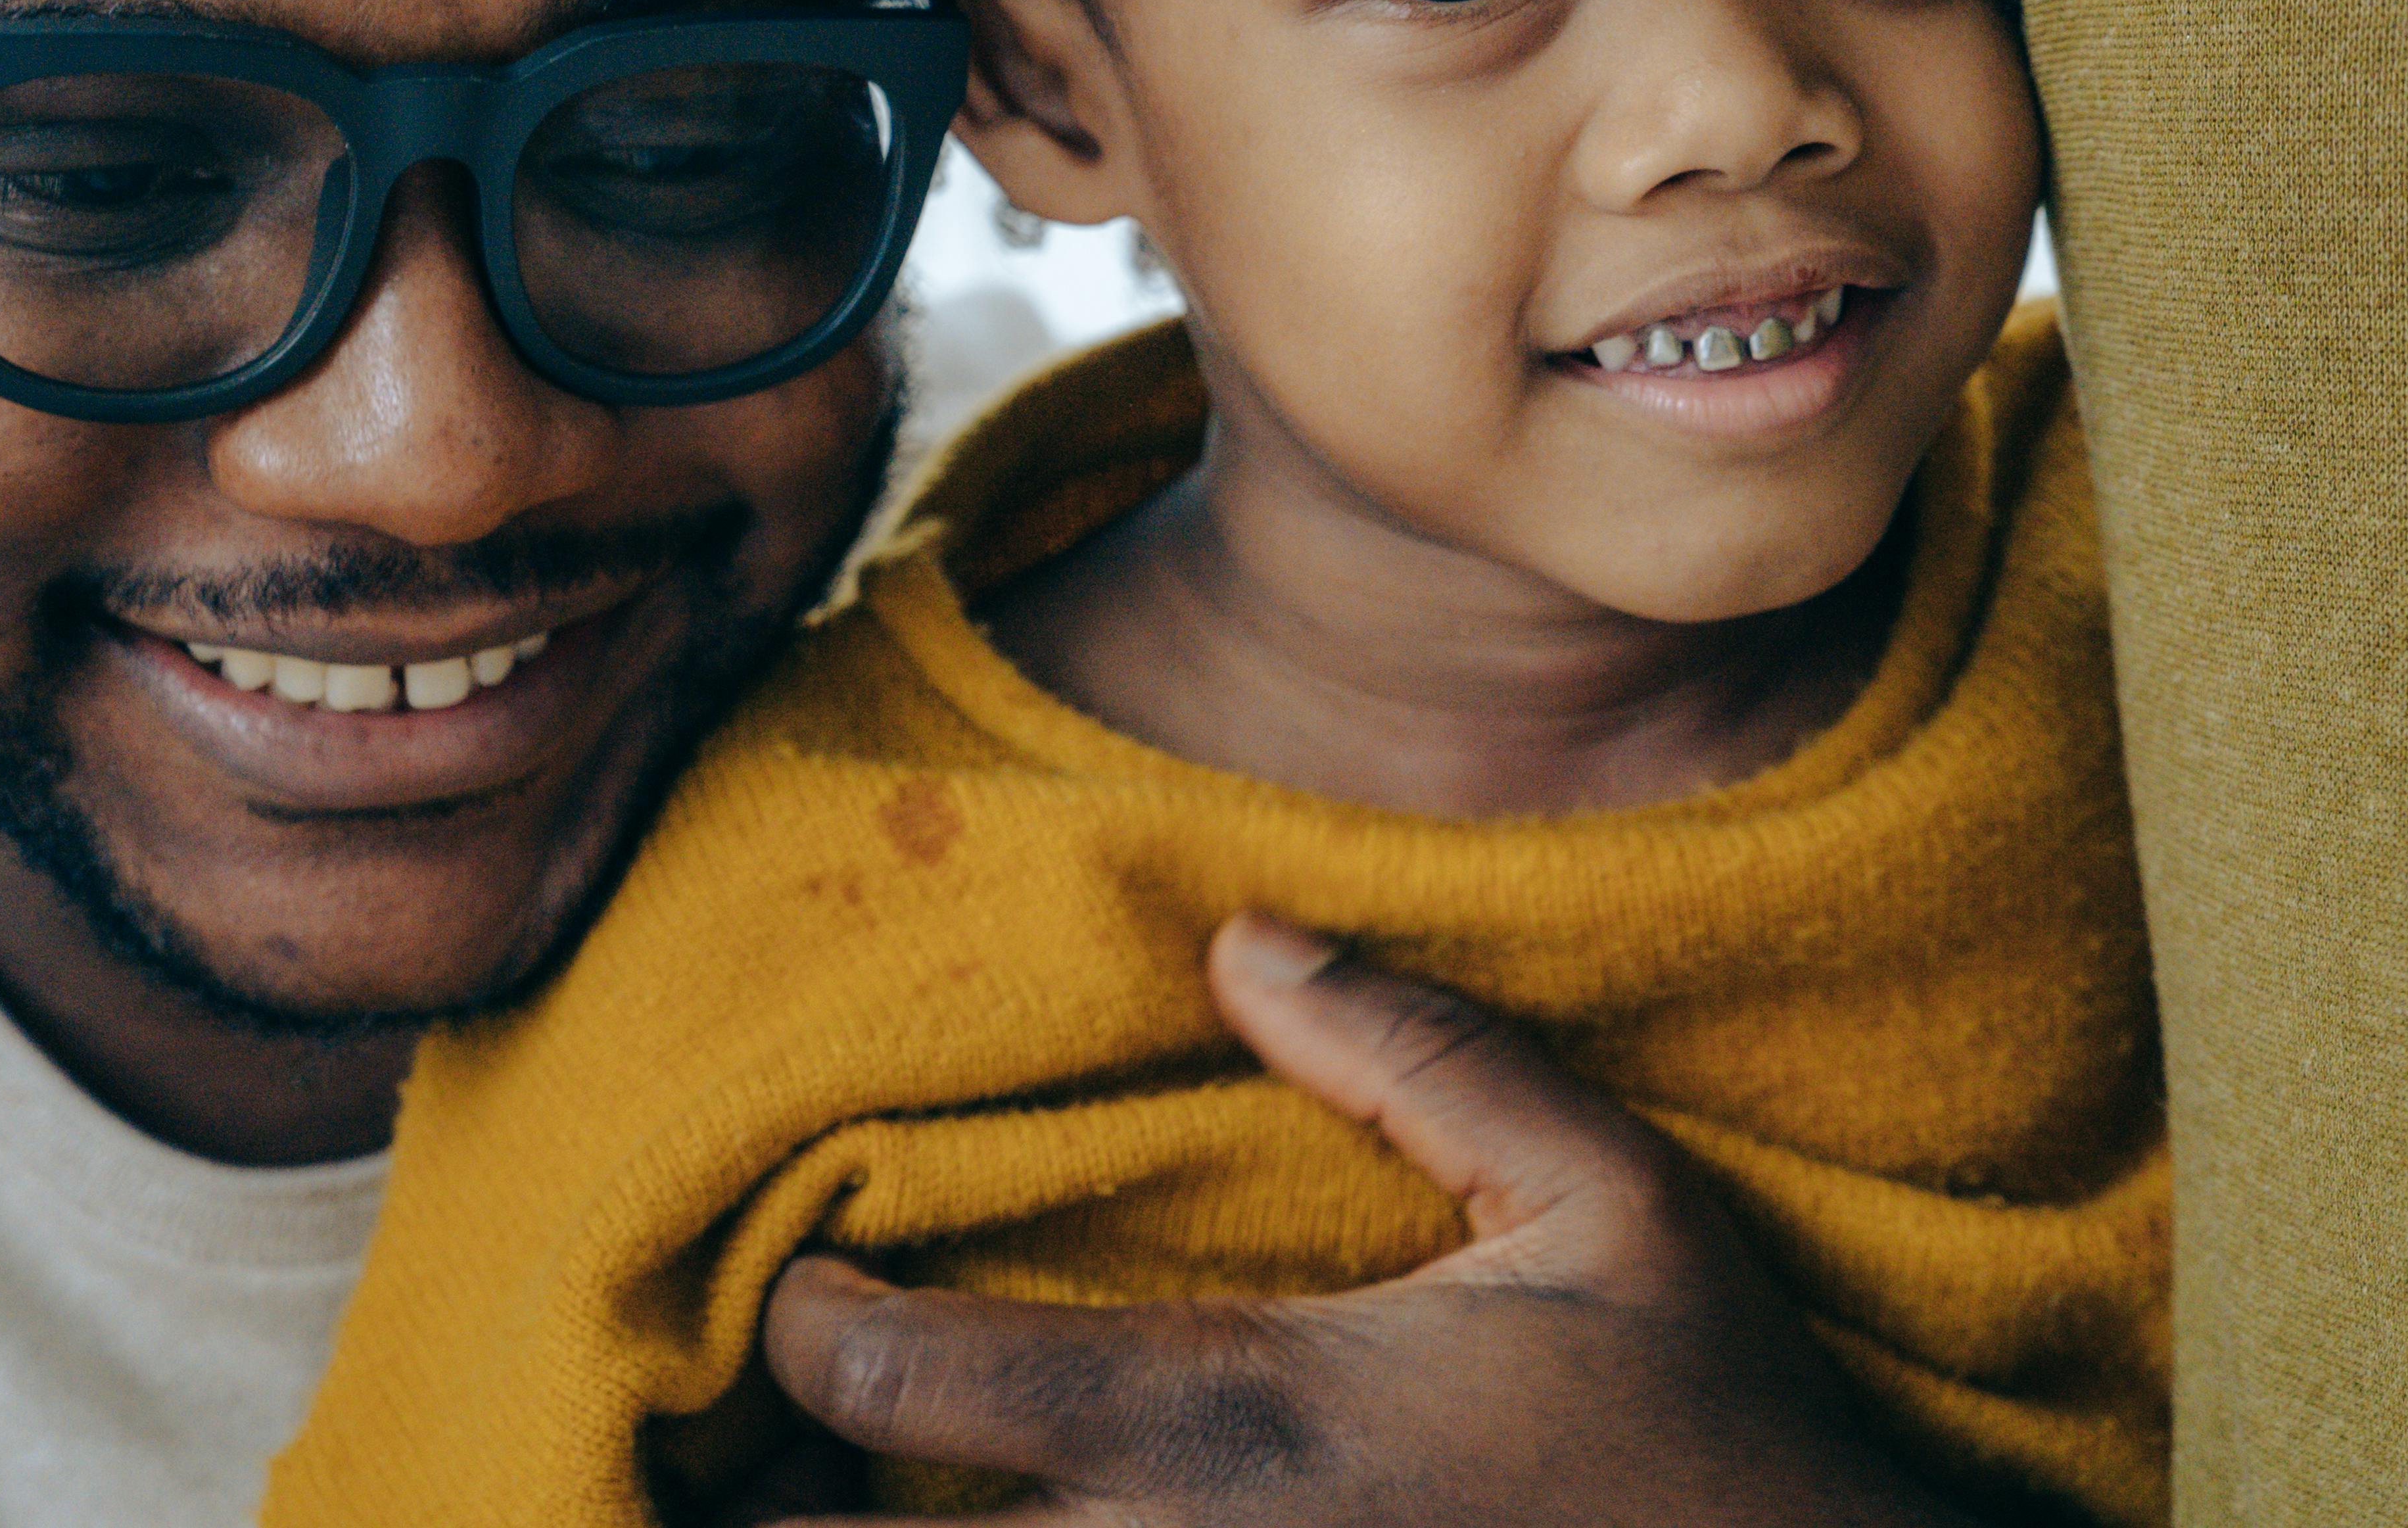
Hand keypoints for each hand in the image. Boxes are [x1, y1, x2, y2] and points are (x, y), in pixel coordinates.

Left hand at [734, 914, 1976, 1527]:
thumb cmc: (1716, 1434)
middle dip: (730, 1521)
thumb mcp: (1609, 1199)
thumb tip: (1243, 939)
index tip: (789, 1288)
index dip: (797, 1325)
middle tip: (691, 1471)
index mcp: (1230, 1427)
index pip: (897, 1382)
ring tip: (808, 1518)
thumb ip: (1424, 1056)